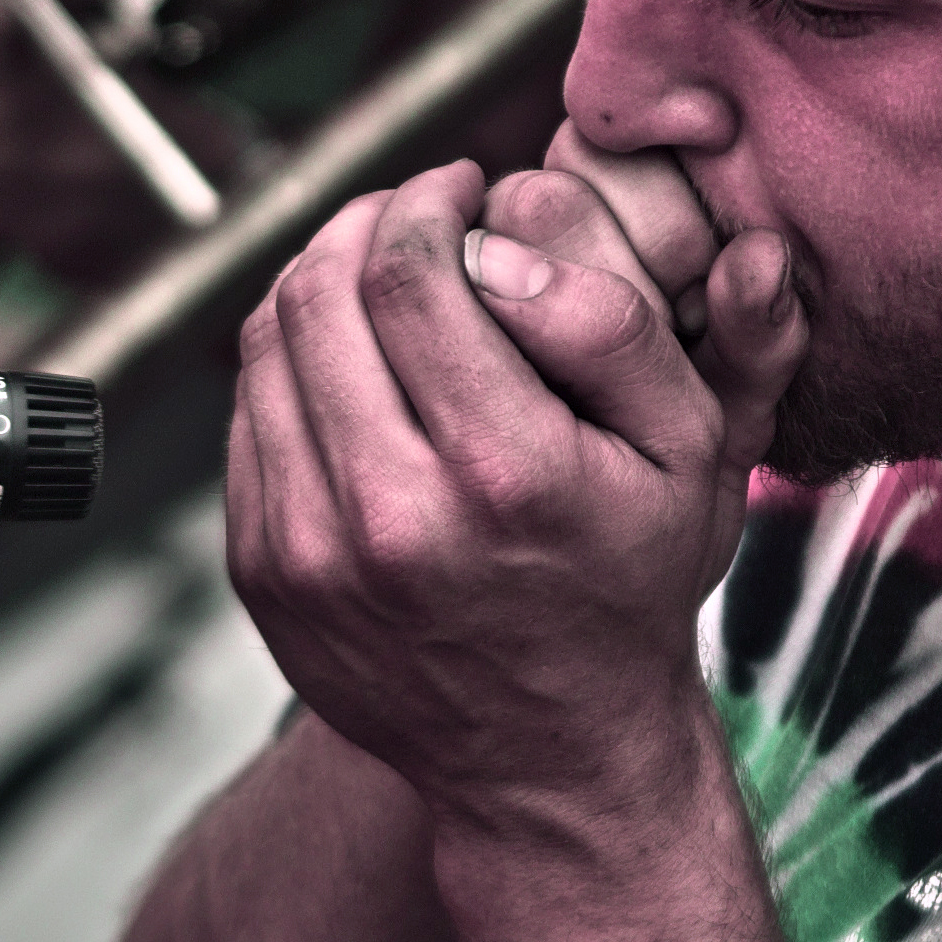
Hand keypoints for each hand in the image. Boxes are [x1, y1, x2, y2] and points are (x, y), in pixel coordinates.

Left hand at [223, 159, 805, 824]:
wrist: (553, 753)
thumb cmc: (628, 587)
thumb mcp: (691, 453)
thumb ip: (615, 327)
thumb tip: (502, 244)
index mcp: (502, 474)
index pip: (406, 272)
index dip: (424, 200)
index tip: (458, 188)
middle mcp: (389, 517)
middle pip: (319, 294)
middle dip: (367, 223)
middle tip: (418, 215)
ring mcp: (309, 551)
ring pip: (268, 345)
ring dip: (321, 281)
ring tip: (385, 278)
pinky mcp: (263, 571)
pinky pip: (250, 414)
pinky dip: (295, 363)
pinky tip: (359, 367)